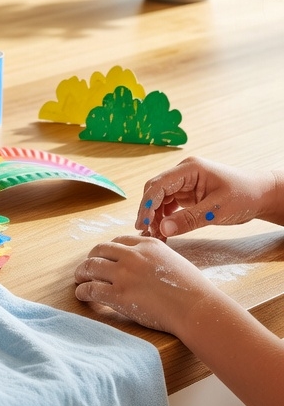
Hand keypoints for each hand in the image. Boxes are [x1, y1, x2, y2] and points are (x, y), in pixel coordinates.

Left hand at [74, 234, 210, 332]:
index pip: (118, 240)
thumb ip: (155, 259)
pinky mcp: (119, 295)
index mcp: (147, 245)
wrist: (195, 307)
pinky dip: (82, 291)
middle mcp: (132, 255)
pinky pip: (91, 289)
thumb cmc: (192, 289)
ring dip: (81, 272)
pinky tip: (81, 294)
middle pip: (100, 250)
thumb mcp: (173, 261)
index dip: (108, 249)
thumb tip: (145, 265)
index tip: (105, 257)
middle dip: (91, 258)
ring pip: (91, 267)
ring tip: (79, 278)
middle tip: (87, 267)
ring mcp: (124, 274)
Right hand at [134, 156, 279, 238]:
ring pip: (160, 199)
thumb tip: (163, 229)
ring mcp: (185, 183)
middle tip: (146, 232)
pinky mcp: (188, 194)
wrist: (262, 195)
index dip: (148, 205)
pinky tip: (165, 232)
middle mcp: (184, 173)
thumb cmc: (244, 196)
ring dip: (156, 217)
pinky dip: (165, 218)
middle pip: (155, 191)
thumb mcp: (216, 210)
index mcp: (189, 169)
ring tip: (155, 236)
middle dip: (149, 212)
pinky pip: (170, 206)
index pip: (158, 184)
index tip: (143, 224)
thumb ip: (189, 219)